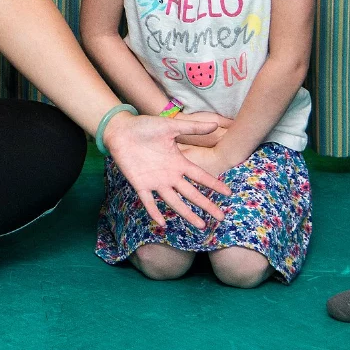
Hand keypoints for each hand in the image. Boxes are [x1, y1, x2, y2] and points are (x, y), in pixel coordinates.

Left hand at [102, 112, 231, 229]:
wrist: (121, 129)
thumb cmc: (145, 126)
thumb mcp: (171, 126)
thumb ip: (192, 128)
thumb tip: (215, 124)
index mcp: (178, 162)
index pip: (200, 176)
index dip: (214, 184)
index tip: (229, 193)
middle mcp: (169, 175)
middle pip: (191, 193)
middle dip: (206, 205)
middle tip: (221, 218)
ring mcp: (155, 181)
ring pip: (174, 201)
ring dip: (186, 213)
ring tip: (200, 225)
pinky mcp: (140, 183)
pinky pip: (148, 201)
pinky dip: (154, 211)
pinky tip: (162, 223)